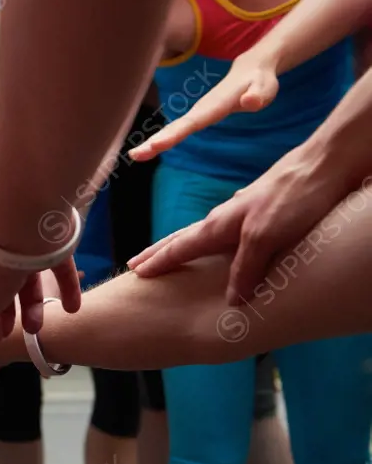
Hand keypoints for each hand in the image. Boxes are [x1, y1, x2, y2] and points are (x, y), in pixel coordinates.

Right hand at [0, 238, 80, 340]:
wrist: (19, 229)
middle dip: (2, 315)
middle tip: (8, 333)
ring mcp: (22, 250)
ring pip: (27, 283)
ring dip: (32, 308)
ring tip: (37, 328)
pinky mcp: (51, 246)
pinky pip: (60, 271)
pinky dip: (67, 289)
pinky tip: (72, 309)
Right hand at [128, 140, 353, 303]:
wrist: (327, 163)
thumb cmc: (294, 197)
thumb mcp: (265, 238)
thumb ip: (246, 268)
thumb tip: (230, 300)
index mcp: (218, 225)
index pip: (179, 247)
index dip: (158, 262)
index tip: (136, 273)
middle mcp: (225, 217)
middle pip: (182, 237)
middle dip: (158, 252)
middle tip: (136, 264)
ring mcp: (243, 211)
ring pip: (203, 232)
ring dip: (183, 244)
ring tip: (171, 253)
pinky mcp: (262, 209)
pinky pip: (227, 230)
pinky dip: (213, 238)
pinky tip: (223, 238)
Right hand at [129, 51, 279, 161]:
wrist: (252, 68)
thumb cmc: (260, 80)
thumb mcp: (265, 86)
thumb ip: (258, 95)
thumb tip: (250, 102)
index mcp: (213, 105)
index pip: (191, 122)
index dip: (173, 135)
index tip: (156, 145)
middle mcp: (200, 109)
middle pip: (175, 127)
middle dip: (156, 141)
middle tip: (136, 155)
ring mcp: (196, 113)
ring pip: (172, 129)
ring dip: (153, 142)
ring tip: (135, 155)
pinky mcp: (196, 118)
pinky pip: (176, 130)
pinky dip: (160, 140)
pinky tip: (147, 150)